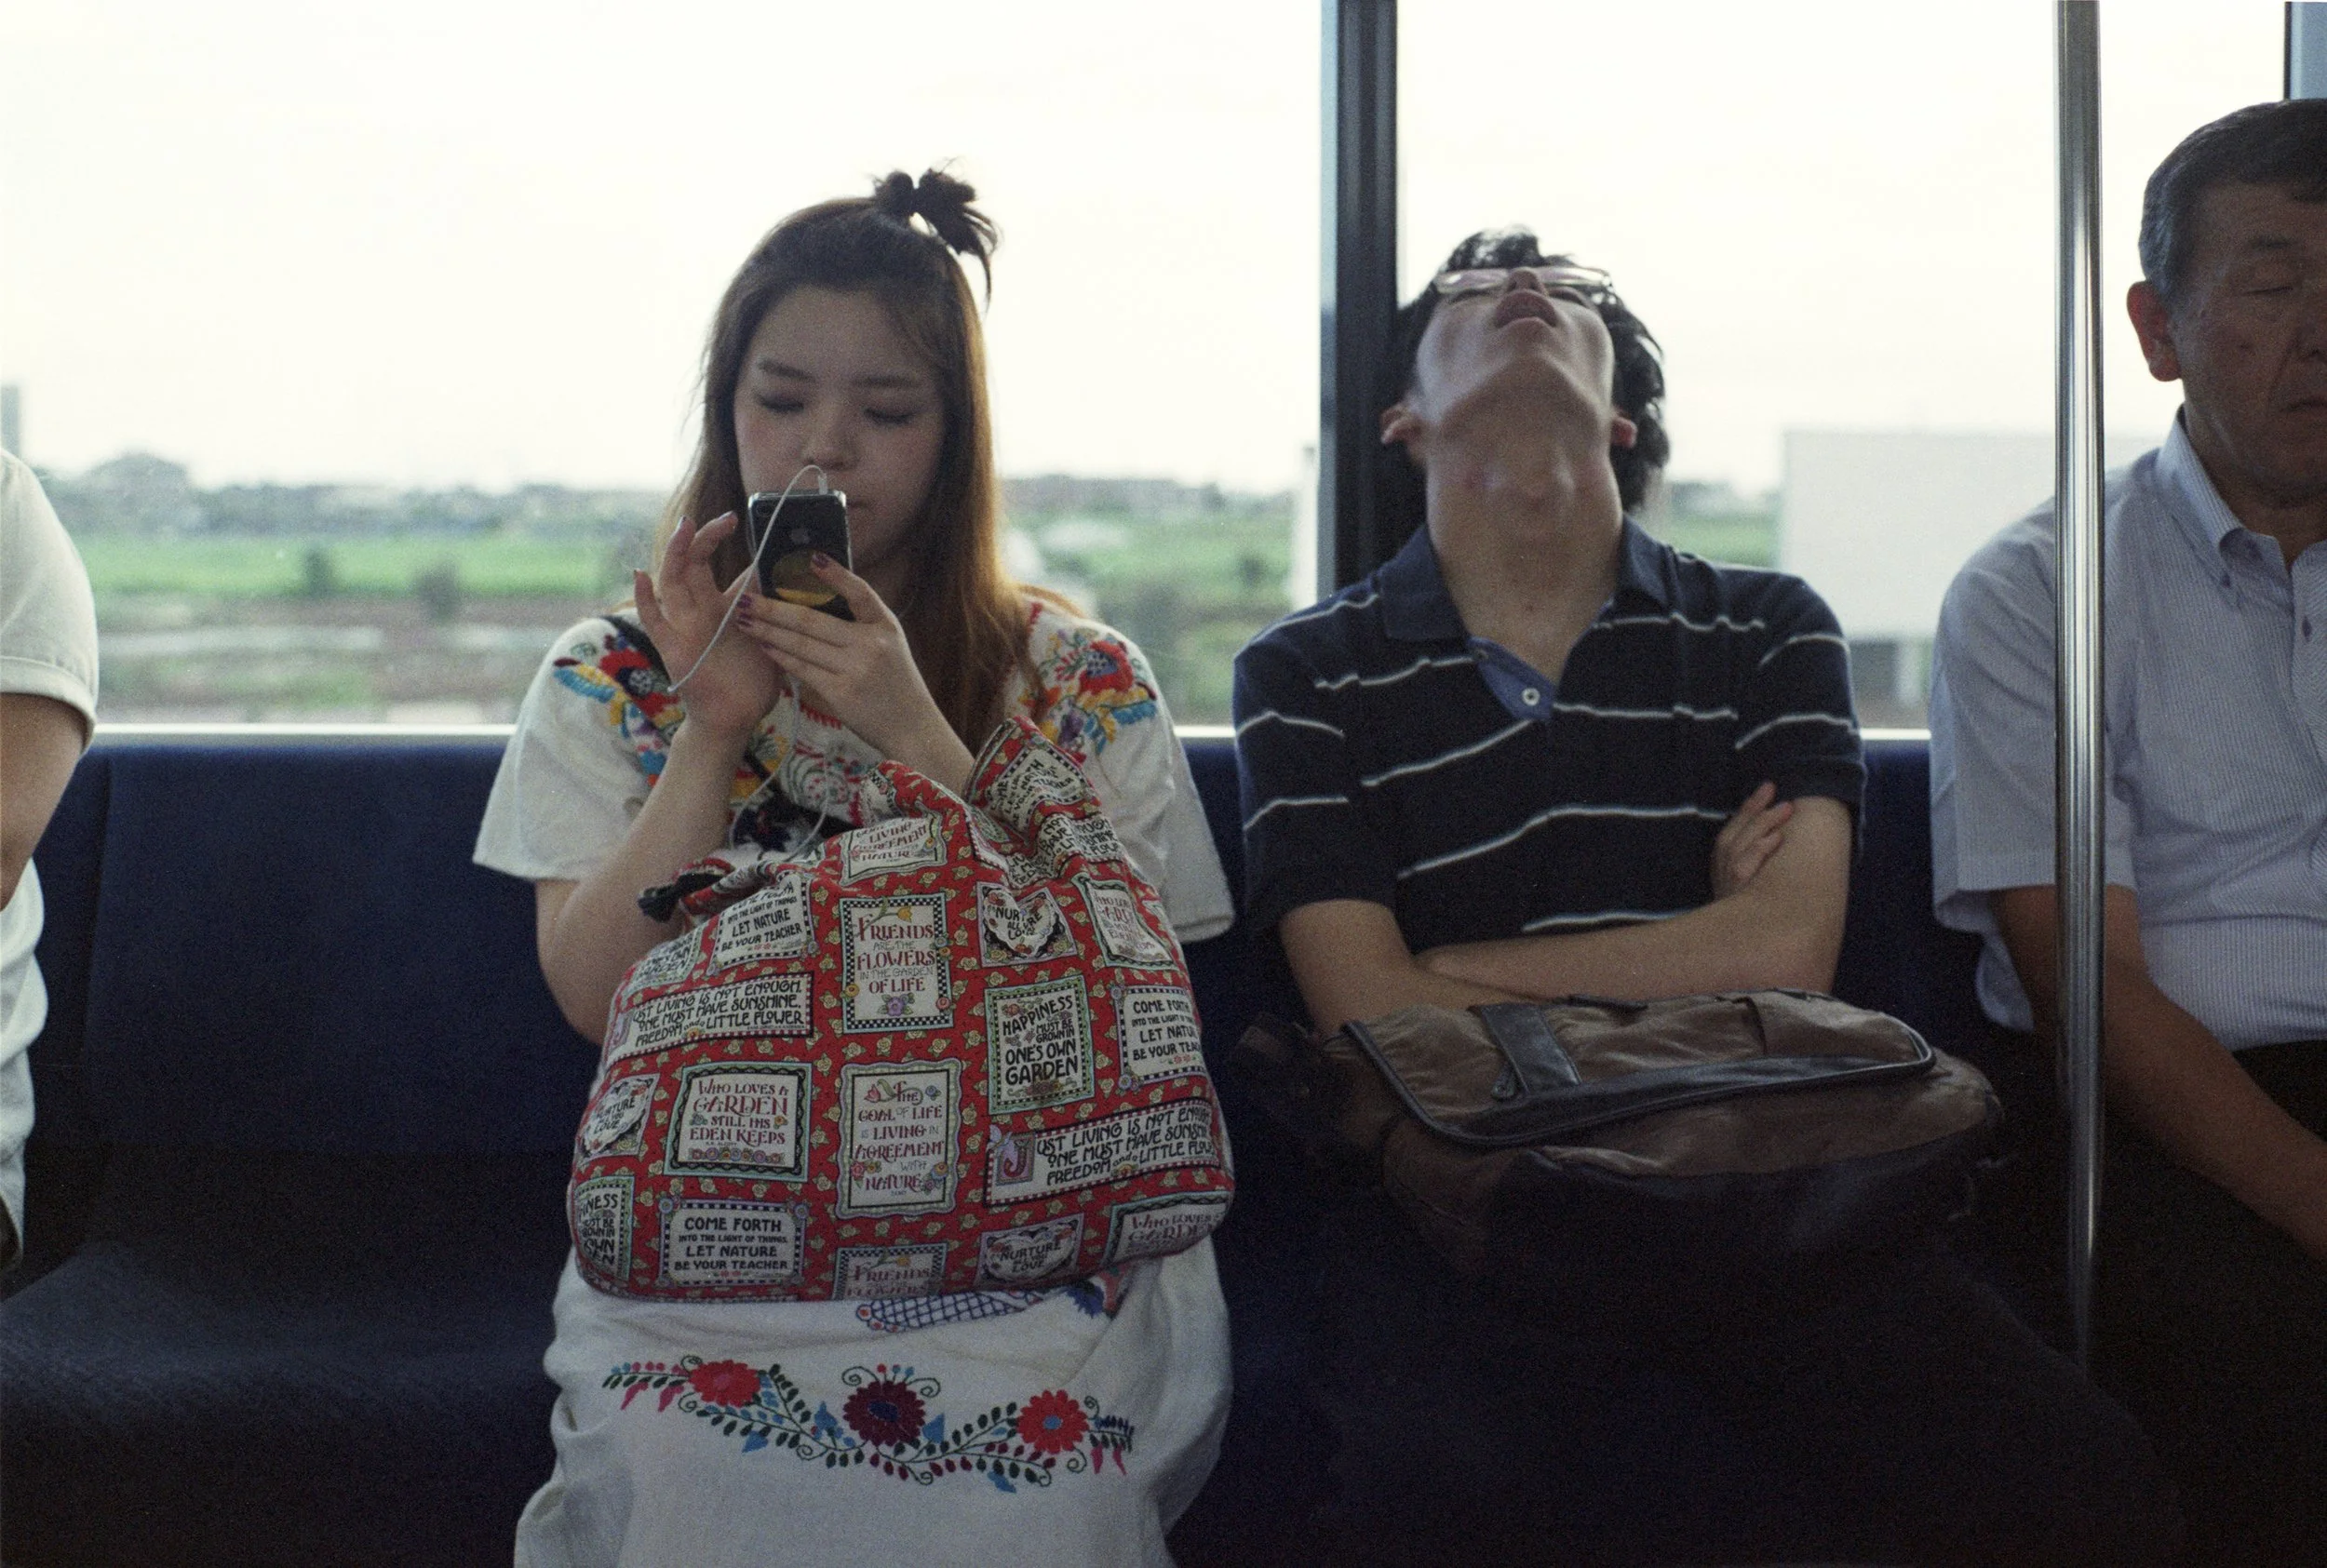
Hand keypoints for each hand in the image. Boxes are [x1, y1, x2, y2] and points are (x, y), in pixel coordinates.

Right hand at [632, 512, 782, 739]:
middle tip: (720, 519)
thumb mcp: (769, 636)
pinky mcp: (673, 648)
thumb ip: (774, 609)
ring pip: (671, 582)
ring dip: (675, 553)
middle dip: (703, 538)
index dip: (720, 540)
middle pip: (692, 564)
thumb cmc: (752, 680)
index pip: (717, 565)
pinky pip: (653, 620)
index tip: (735, 519)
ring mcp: (684, 627)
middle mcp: (699, 612)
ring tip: (684, 528)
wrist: (736, 719)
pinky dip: (644, 598)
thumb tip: (792, 581)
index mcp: (722, 607)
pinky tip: (640, 575)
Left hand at [734, 554, 974, 788]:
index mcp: (886, 626)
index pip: (860, 592)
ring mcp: (856, 668)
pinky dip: (780, 656)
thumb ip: (862, 628)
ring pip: (801, 643)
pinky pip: (803, 668)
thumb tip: (818, 604)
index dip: (836, 574)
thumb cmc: (896, 686)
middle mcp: (871, 644)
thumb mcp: (891, 647)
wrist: (913, 729)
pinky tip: (763, 646)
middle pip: (812, 620)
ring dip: (768, 630)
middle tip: (745, 598)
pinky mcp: (841, 692)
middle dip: (773, 608)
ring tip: (743, 619)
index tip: (811, 558)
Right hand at [1711, 781, 1792, 899]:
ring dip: (1761, 823)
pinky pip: (1743, 866)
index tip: (1767, 789)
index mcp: (1721, 867)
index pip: (1731, 831)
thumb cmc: (1759, 908)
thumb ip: (1758, 857)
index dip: (1748, 808)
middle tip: (1774, 791)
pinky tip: (1778, 837)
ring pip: (1738, 846)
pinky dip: (1758, 849)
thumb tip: (1783, 828)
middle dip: (1753, 809)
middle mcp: (1720, 873)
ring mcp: (1726, 885)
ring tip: (1785, 808)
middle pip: (1732, 835)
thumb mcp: (1753, 882)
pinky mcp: (1736, 896)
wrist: (1749, 949)